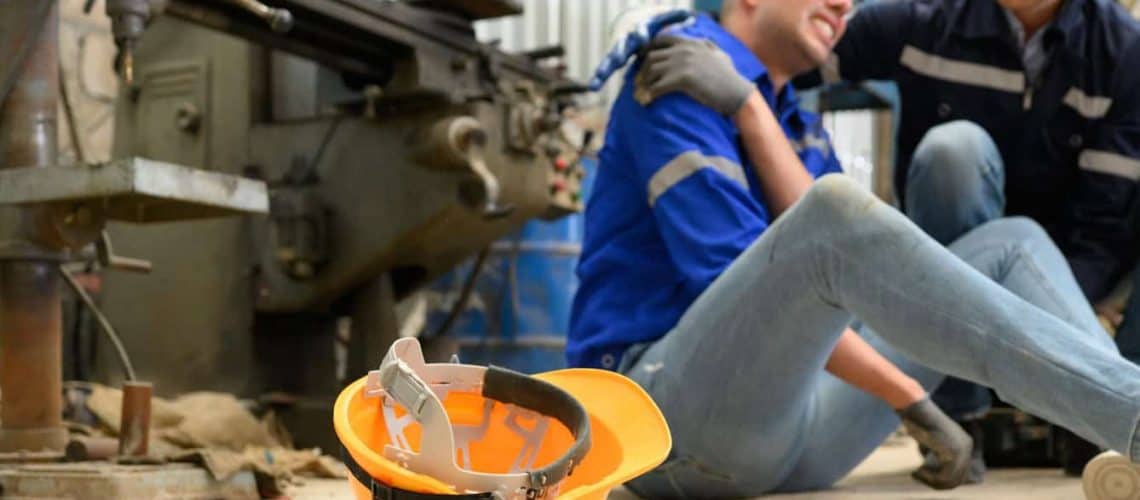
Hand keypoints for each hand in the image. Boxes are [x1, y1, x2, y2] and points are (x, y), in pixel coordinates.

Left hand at [633, 34, 755, 115]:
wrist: (737, 93)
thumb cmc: (730, 78)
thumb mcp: (720, 54)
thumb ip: (708, 46)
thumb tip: (704, 42)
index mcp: (690, 43)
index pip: (660, 40)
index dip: (647, 51)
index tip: (643, 64)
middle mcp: (684, 49)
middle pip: (651, 57)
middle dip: (642, 71)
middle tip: (639, 84)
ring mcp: (683, 63)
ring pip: (651, 71)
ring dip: (643, 84)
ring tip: (641, 95)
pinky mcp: (682, 78)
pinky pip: (657, 86)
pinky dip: (649, 94)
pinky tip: (648, 101)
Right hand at [898, 397, 972, 489]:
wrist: (916, 410)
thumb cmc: (919, 422)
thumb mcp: (931, 441)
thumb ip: (937, 456)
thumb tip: (936, 475)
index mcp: (966, 443)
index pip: (962, 471)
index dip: (946, 478)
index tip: (927, 476)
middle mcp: (968, 447)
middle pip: (959, 477)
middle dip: (938, 482)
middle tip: (919, 476)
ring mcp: (962, 450)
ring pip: (952, 479)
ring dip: (932, 481)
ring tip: (917, 474)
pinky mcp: (953, 453)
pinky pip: (944, 476)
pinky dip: (929, 477)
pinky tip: (917, 471)